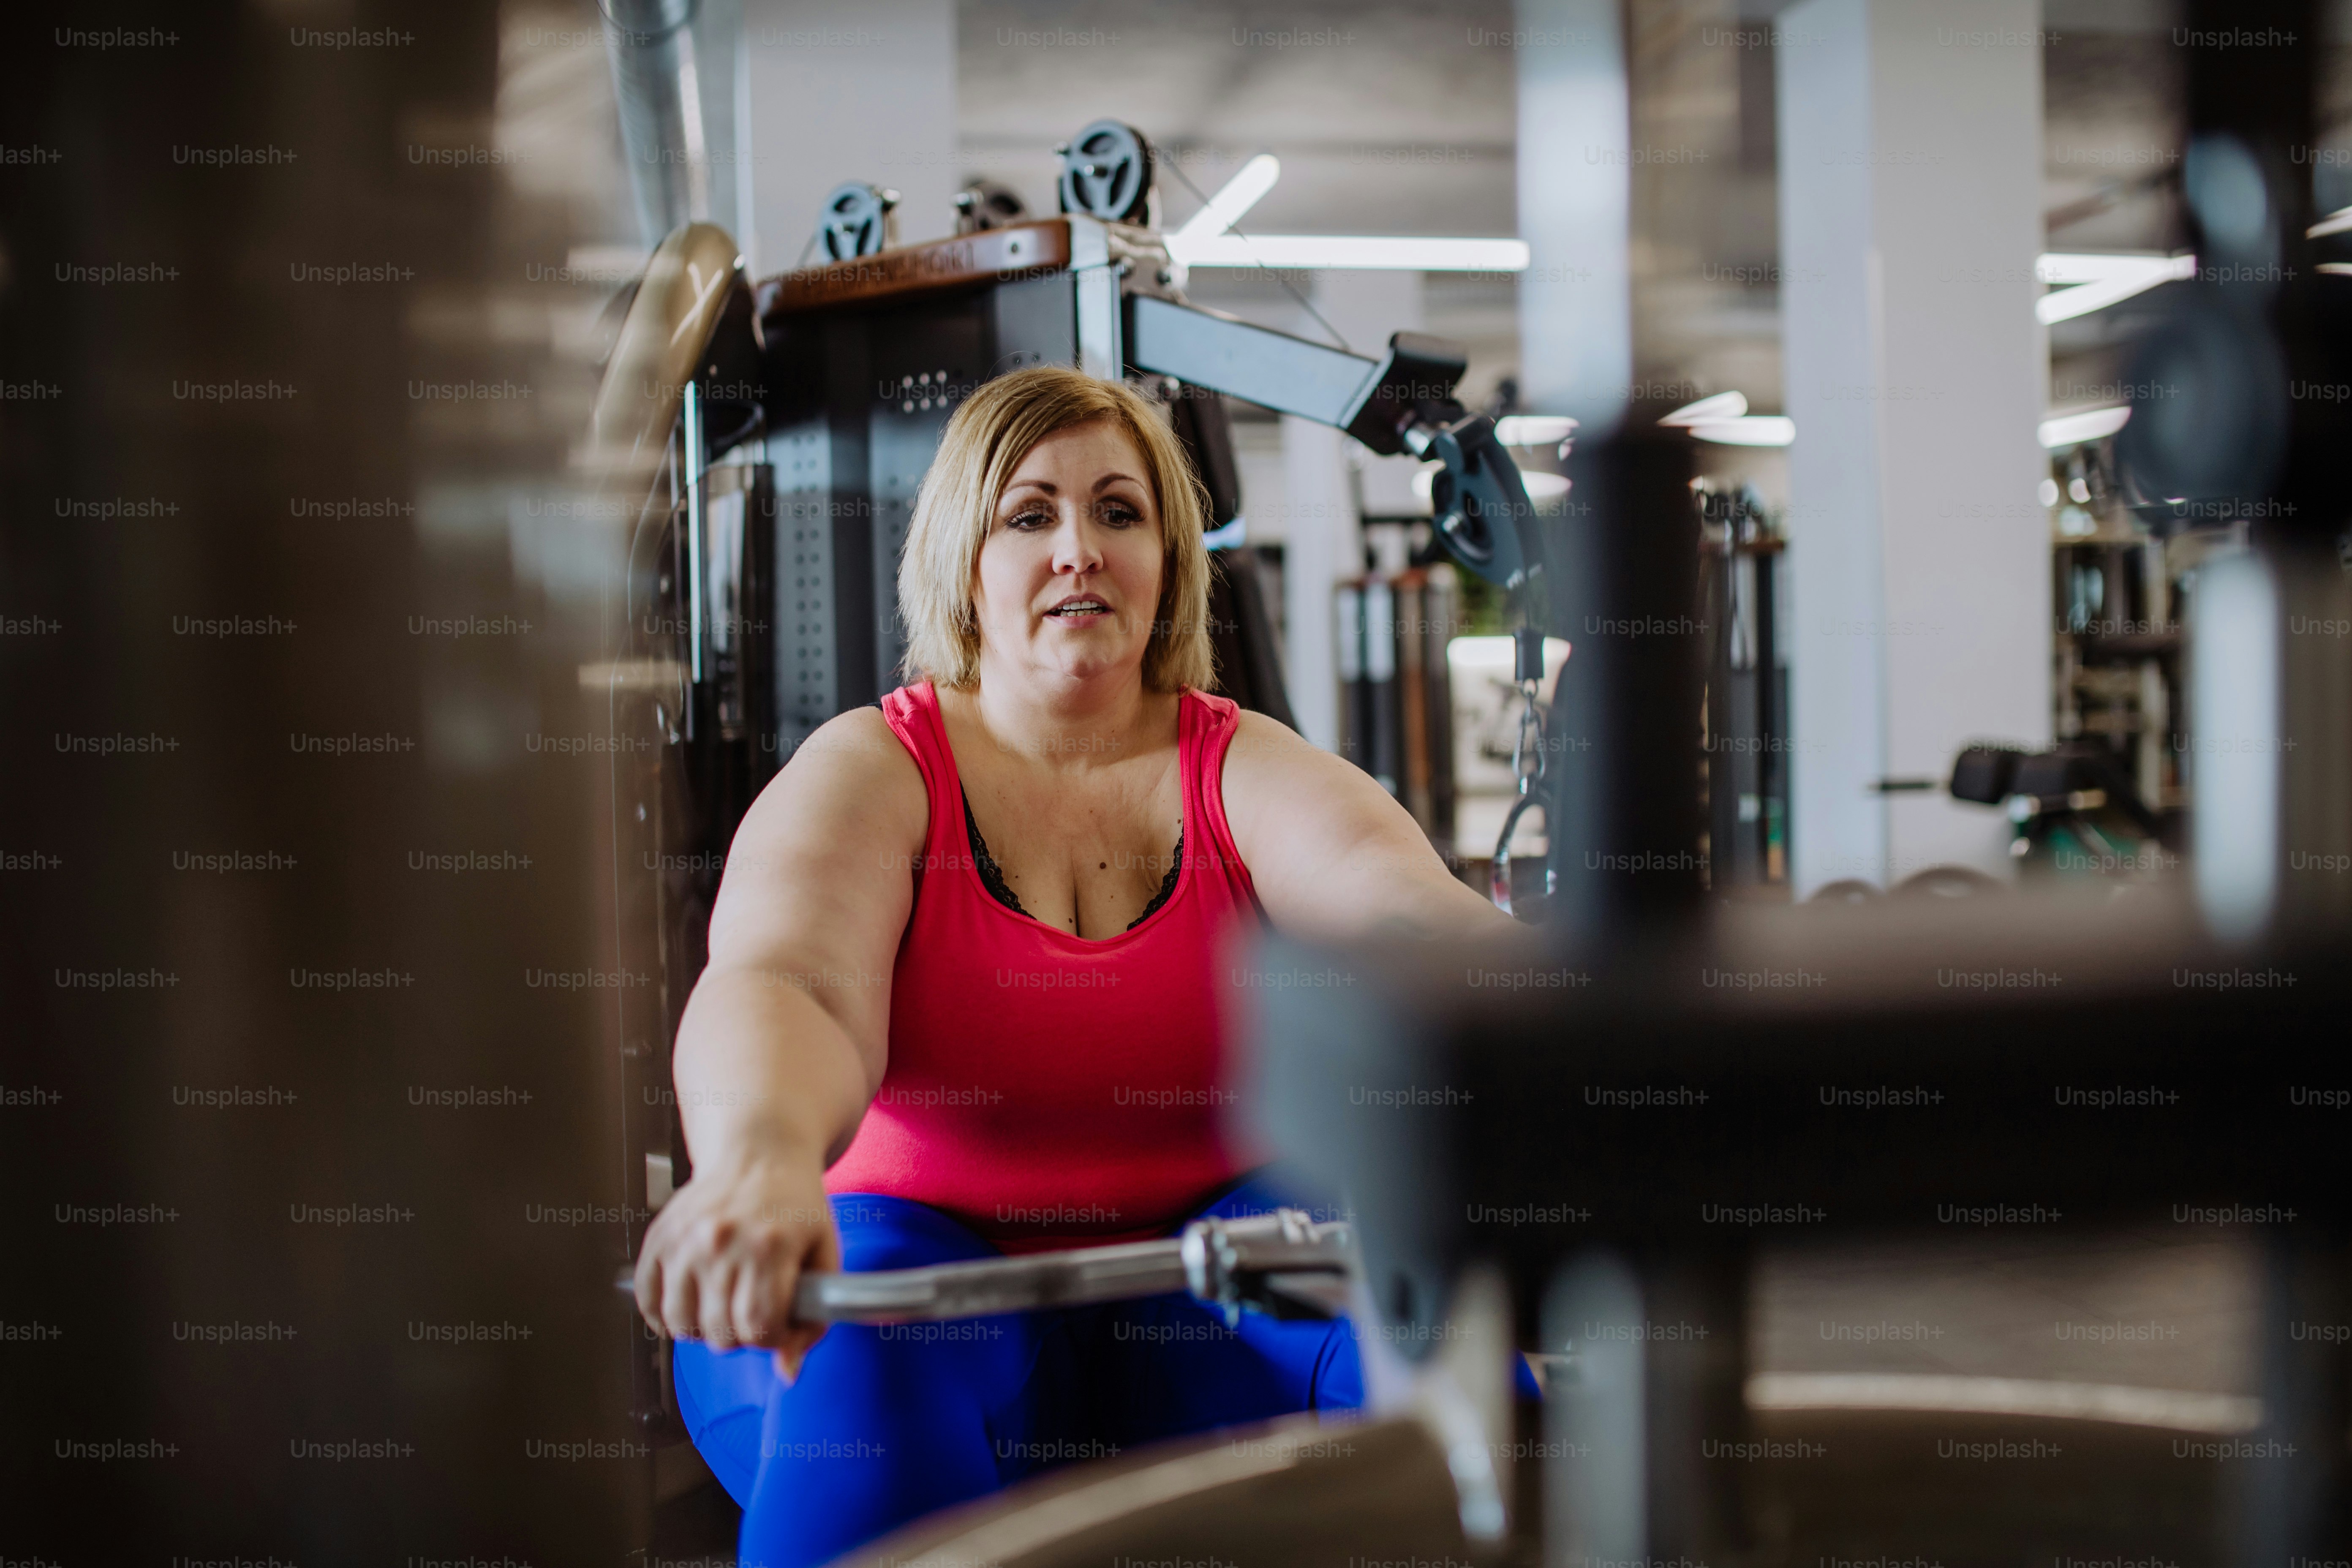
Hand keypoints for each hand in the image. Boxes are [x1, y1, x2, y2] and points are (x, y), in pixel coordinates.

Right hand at [633, 1153, 840, 1379]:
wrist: (759, 1153)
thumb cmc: (796, 1206)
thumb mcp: (823, 1254)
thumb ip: (815, 1317)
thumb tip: (788, 1373)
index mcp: (769, 1246)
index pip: (759, 1329)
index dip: (773, 1340)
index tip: (779, 1324)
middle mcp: (721, 1242)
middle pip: (721, 1334)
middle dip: (742, 1335)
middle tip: (753, 1309)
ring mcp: (685, 1240)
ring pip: (682, 1326)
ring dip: (704, 1329)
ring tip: (723, 1305)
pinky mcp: (659, 1238)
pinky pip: (649, 1302)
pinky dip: (665, 1315)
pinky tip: (690, 1302)